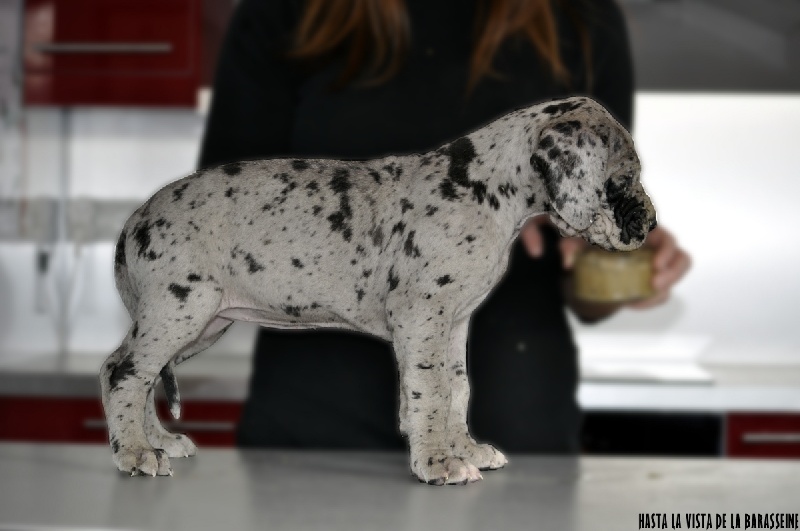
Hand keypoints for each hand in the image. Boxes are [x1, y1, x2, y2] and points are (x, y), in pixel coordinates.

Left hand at [521, 218, 690, 309]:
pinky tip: (634, 305)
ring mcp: (648, 260)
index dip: (667, 249)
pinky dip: (651, 298)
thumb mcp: (562, 229)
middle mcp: (647, 242)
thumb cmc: (572, 226)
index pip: (665, 234)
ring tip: (645, 299)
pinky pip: (658, 287)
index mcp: (636, 226)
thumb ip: (554, 235)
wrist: (571, 239)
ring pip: (673, 273)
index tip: (655, 264)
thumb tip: (553, 255)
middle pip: (678, 254)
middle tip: (654, 285)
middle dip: (673, 272)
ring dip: (666, 287)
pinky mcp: (643, 275)